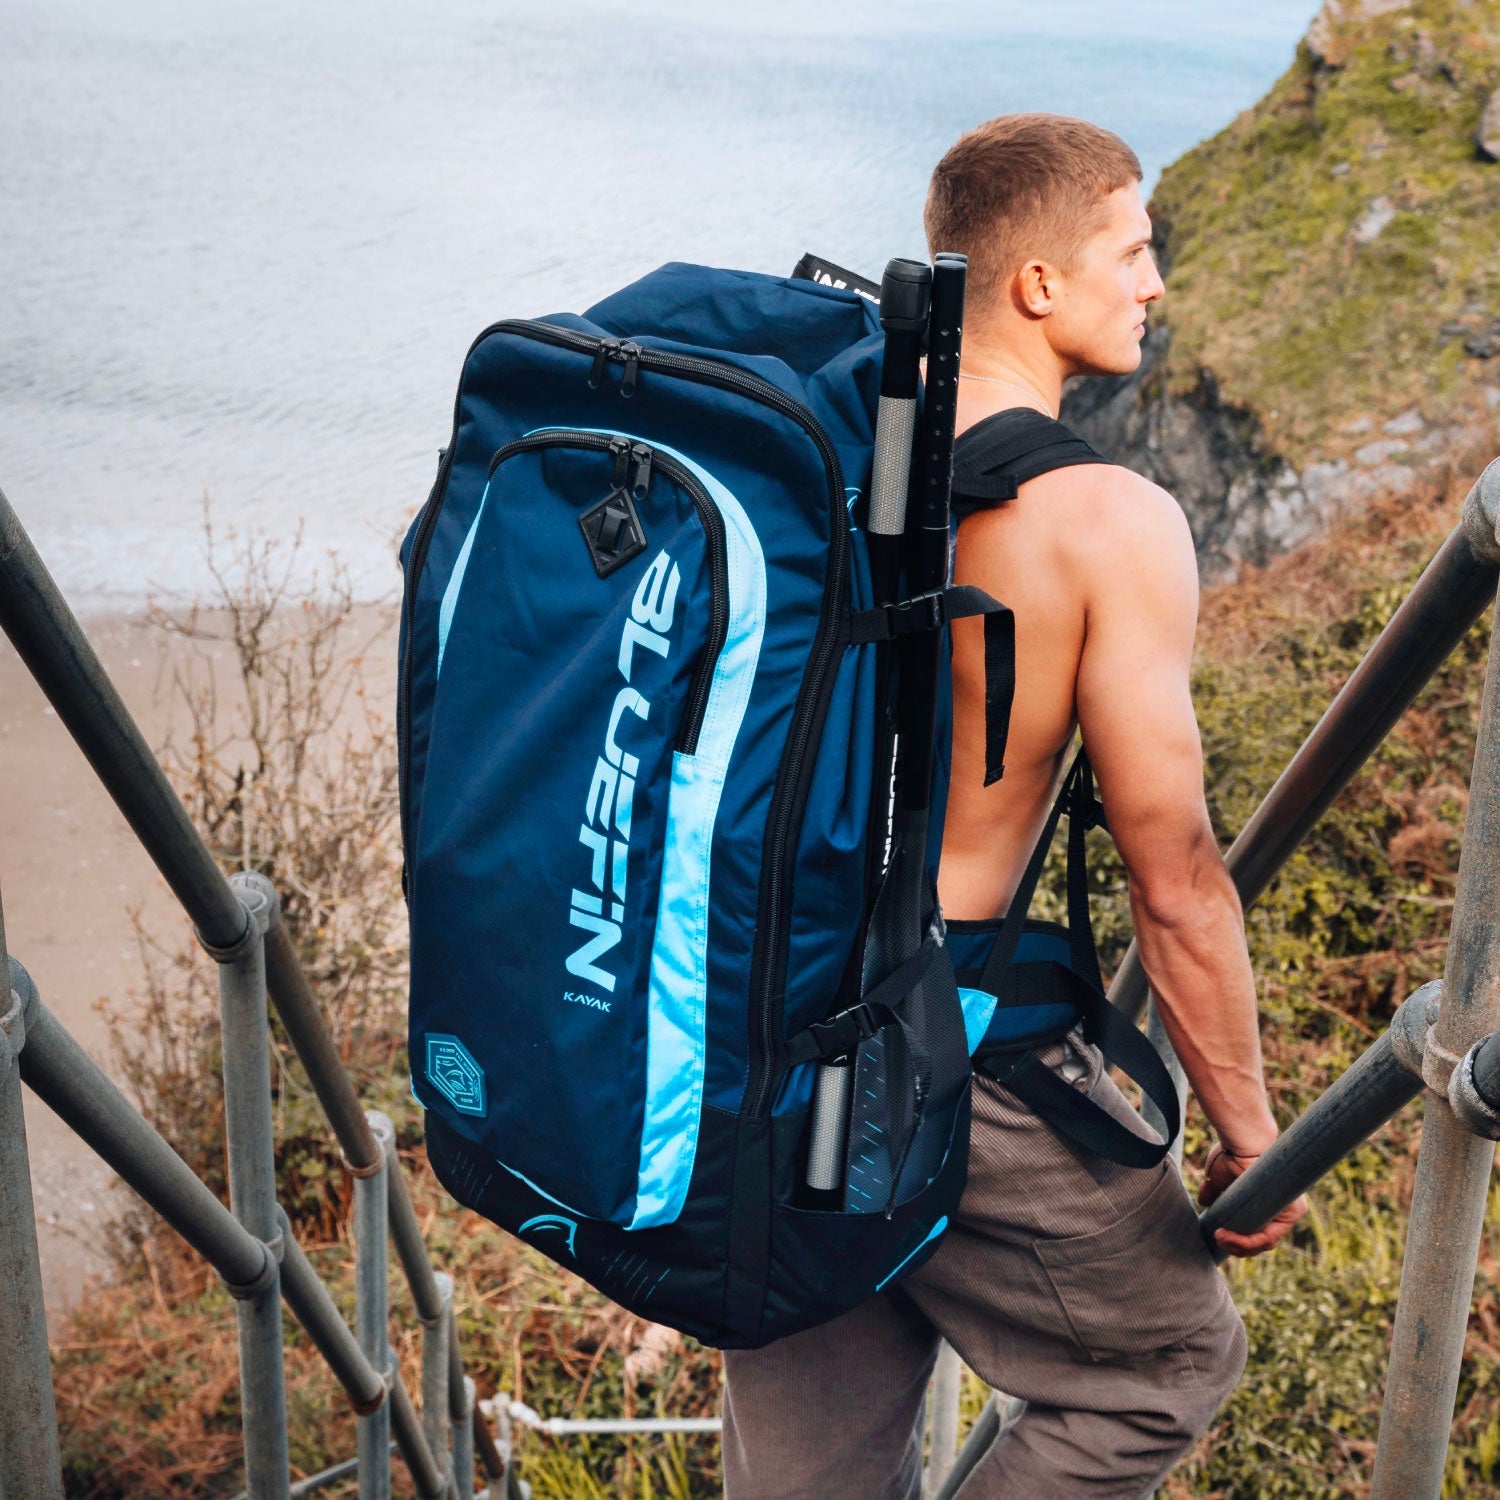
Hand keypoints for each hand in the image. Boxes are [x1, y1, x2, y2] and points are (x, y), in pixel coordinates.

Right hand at [1196, 1141, 1307, 1256]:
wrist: (1243, 1140)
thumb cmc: (1232, 1153)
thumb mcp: (1219, 1180)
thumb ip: (1215, 1193)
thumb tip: (1204, 1202)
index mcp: (1270, 1202)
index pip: (1258, 1232)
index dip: (1237, 1241)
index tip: (1217, 1234)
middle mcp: (1285, 1208)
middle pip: (1262, 1242)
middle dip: (1236, 1246)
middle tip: (1217, 1238)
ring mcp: (1291, 1211)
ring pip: (1265, 1243)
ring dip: (1239, 1246)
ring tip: (1219, 1236)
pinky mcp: (1292, 1212)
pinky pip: (1268, 1238)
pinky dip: (1246, 1242)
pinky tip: (1225, 1236)